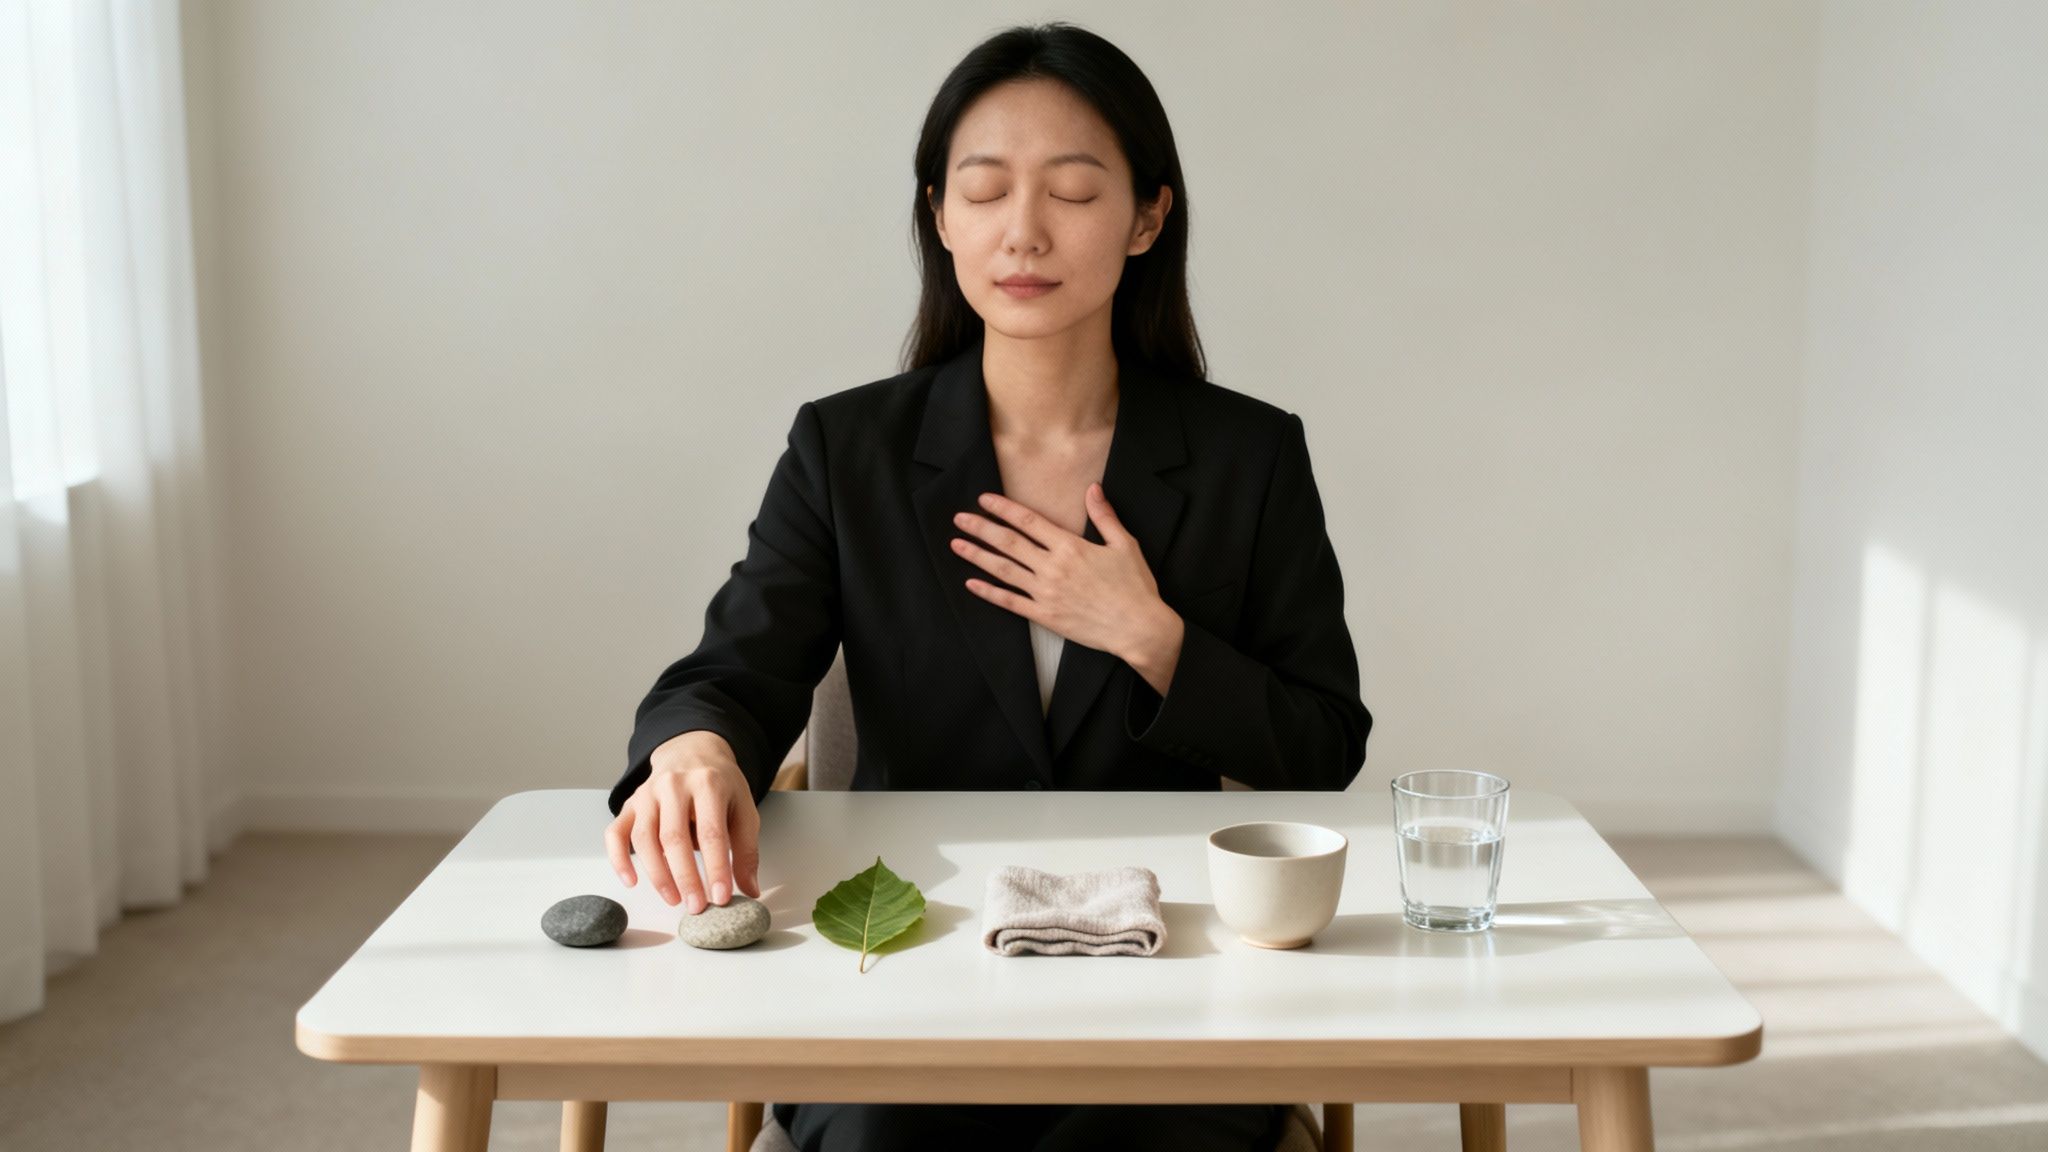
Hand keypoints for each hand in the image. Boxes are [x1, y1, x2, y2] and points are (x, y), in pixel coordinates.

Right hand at [604, 730, 761, 912]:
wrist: (693, 752)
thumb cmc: (721, 787)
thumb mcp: (744, 810)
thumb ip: (747, 850)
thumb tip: (750, 890)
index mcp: (708, 784)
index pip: (711, 832)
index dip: (716, 867)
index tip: (721, 897)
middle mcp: (673, 785)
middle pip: (674, 837)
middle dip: (685, 877)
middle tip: (696, 906)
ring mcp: (647, 794)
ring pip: (644, 838)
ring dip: (657, 874)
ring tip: (674, 899)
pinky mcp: (629, 804)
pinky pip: (615, 833)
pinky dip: (618, 859)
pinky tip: (631, 881)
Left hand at [951, 484, 1179, 673]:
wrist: (1139, 628)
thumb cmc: (1135, 586)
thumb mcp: (1124, 545)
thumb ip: (1104, 516)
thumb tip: (1093, 488)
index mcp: (1070, 546)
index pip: (1028, 521)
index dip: (1003, 508)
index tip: (983, 500)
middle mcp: (1053, 567)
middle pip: (1008, 542)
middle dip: (981, 528)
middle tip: (959, 519)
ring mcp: (1046, 593)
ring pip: (1003, 570)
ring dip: (978, 556)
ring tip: (957, 544)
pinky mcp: (1045, 616)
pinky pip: (1010, 602)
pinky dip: (989, 593)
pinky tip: (971, 583)